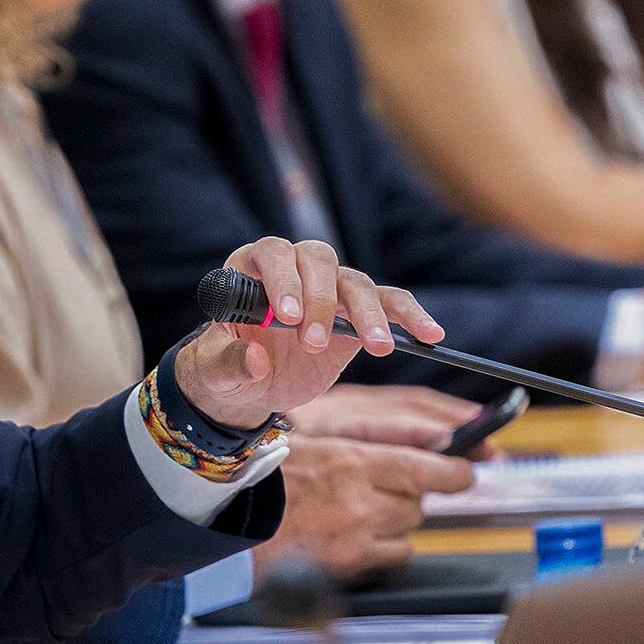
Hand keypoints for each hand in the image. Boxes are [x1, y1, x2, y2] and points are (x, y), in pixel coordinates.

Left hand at [171, 238, 441, 430]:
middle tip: (313, 342)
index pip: (273, 255)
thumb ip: (228, 363)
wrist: (248, 388)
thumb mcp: (213, 372)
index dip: (283, 279)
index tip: (287, 316)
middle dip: (321, 299)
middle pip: (318, 261)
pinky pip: (389, 304)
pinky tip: (430, 334)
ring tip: (378, 347)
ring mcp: (328, 290)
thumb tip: (255, 358)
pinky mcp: (355, 315)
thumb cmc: (222, 369)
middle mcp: (294, 271)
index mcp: (251, 269)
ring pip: (356, 283)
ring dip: (368, 313)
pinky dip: (409, 316)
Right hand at [254, 385, 481, 577]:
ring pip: (409, 527)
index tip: (465, 470)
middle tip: (387, 485)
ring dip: (398, 519)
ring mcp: (356, 537)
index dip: (455, 472)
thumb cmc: (269, 475)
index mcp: (352, 461)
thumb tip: (419, 453)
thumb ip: (366, 448)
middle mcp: (360, 500)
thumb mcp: (316, 442)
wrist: (232, 519)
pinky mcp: (349, 564)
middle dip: (412, 492)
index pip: (427, 468)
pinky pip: (393, 554)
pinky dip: (385, 545)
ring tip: (364, 508)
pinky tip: (360, 534)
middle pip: (419, 500)